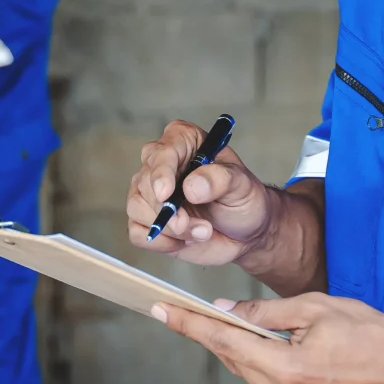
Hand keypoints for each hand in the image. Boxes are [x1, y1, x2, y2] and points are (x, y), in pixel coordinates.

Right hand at [126, 122, 279, 267]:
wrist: (246, 232)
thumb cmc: (243, 200)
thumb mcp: (242, 185)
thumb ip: (220, 180)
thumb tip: (191, 187)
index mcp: (184, 141)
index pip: (162, 151)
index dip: (161, 172)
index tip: (166, 193)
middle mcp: (161, 163)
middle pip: (145, 183)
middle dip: (169, 211)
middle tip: (201, 228)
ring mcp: (150, 192)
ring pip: (137, 208)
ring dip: (171, 229)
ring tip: (203, 232)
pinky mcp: (147, 219)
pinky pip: (137, 232)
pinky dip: (161, 242)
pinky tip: (184, 241)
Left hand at [152, 293, 383, 383]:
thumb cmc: (377, 334)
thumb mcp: (319, 308)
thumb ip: (268, 311)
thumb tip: (230, 310)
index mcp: (288, 371)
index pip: (225, 343)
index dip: (190, 325)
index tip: (160, 311)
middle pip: (237, 363)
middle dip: (219, 335)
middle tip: (192, 310)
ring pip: (257, 377)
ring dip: (251, 351)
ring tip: (254, 325)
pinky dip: (273, 368)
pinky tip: (284, 351)